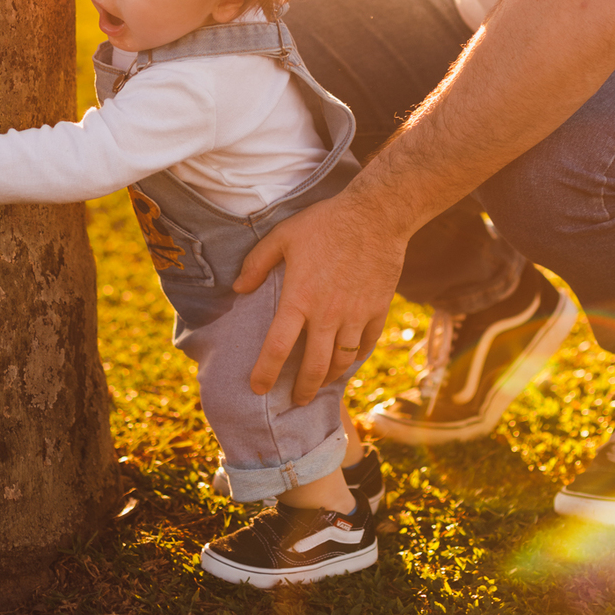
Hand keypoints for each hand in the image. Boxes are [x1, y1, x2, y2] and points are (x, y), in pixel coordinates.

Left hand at [233, 192, 409, 405]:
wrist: (376, 215)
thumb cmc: (325, 222)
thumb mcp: (283, 235)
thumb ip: (257, 263)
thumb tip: (237, 288)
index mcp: (299, 299)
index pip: (278, 348)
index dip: (265, 373)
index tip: (257, 388)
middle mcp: (327, 315)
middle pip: (313, 367)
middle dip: (302, 390)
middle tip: (295, 400)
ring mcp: (355, 315)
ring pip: (341, 362)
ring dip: (328, 378)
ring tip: (321, 384)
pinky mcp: (377, 311)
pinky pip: (365, 345)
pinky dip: (355, 358)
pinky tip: (348, 360)